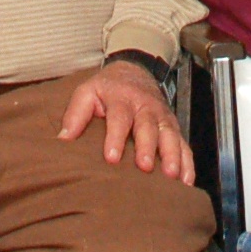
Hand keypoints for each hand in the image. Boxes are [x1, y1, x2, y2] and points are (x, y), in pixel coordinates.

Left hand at [57, 59, 193, 182]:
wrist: (135, 69)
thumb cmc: (108, 88)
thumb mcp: (87, 91)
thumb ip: (75, 114)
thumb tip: (62, 140)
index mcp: (122, 98)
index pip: (119, 117)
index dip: (115, 137)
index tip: (111, 158)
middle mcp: (145, 107)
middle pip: (148, 127)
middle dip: (147, 148)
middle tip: (144, 168)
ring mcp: (162, 117)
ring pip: (170, 135)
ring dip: (172, 156)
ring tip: (171, 177)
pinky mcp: (173, 127)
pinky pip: (183, 144)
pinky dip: (188, 162)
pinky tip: (186, 181)